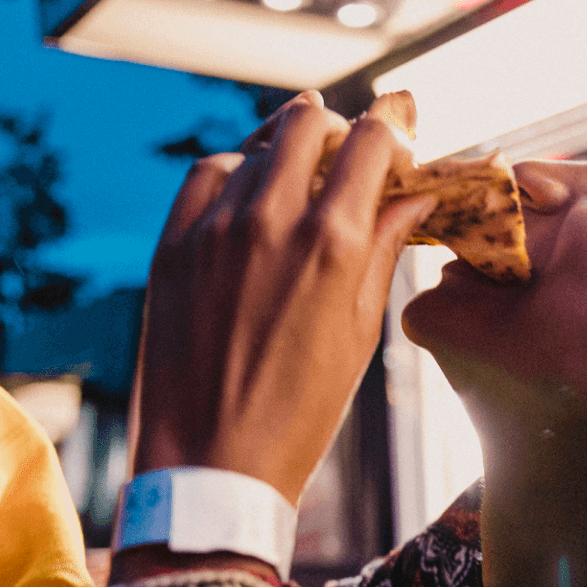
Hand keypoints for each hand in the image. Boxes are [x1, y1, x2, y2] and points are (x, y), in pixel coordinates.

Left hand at [131, 90, 435, 504]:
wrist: (213, 467)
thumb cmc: (302, 414)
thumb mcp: (361, 333)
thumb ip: (384, 251)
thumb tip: (414, 198)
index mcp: (334, 243)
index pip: (374, 140)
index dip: (397, 120)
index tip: (405, 119)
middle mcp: (272, 220)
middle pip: (312, 123)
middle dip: (343, 129)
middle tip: (355, 155)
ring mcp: (215, 228)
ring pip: (259, 146)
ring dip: (290, 149)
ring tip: (306, 178)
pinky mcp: (172, 246)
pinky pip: (207, 174)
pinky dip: (236, 171)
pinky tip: (251, 195)